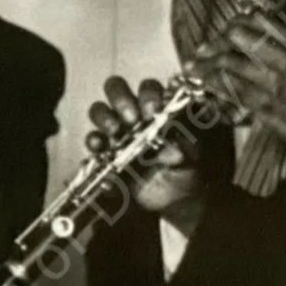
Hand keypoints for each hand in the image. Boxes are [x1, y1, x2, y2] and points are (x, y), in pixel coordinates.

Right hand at [87, 75, 205, 224]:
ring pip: (99, 112)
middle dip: (121, 100)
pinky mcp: (105, 153)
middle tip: (131, 119)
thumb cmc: (186, 167)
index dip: (148, 94)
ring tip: (115, 133)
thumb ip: (185, 145)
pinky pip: (93, 144)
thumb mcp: (192, 154)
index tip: (153, 111)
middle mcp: (133, 115)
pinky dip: (94, 146)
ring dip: (104, 118)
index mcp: (156, 108)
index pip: (148, 88)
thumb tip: (173, 142)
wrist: (174, 196)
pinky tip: (100, 151)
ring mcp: (117, 133)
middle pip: (117, 90)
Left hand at [197, 16, 285, 171]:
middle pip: (238, 35)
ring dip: (205, 64)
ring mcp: (272, 80)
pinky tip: (202, 84)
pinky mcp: (263, 103)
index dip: (235, 24)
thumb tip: (268, 45)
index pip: (259, 20)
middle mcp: (284, 57)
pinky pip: (229, 88)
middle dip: (216, 42)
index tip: (225, 33)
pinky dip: (211, 84)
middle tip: (203, 50)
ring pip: (228, 60)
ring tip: (192, 67)